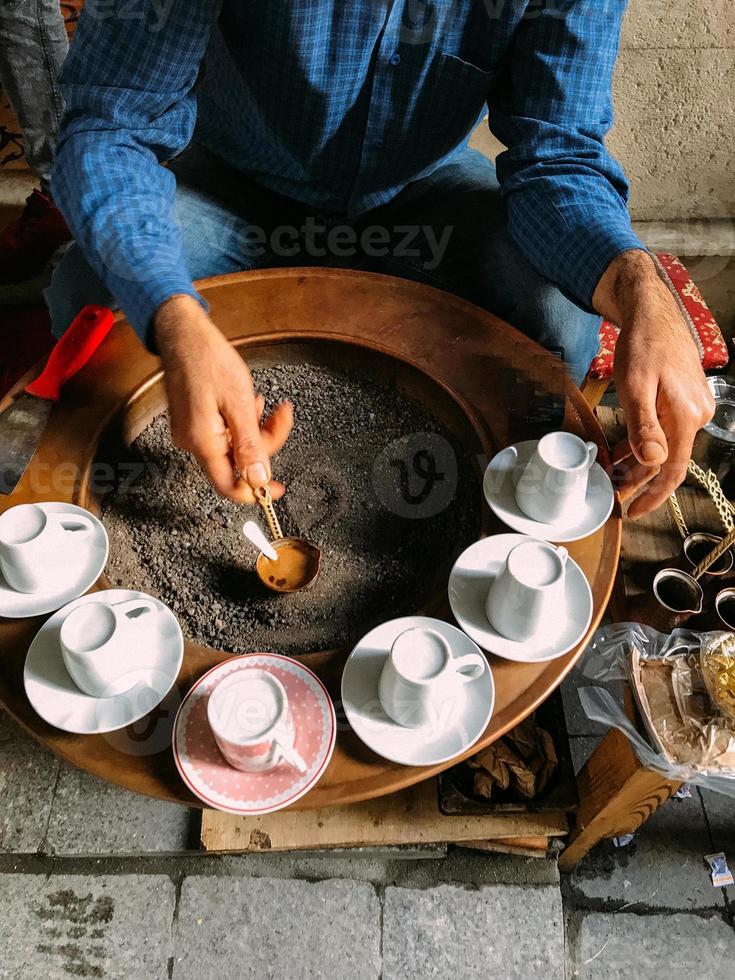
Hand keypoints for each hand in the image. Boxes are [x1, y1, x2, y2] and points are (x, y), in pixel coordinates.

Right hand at [154, 295, 292, 502]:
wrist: (182, 332)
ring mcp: (192, 432)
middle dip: (263, 443)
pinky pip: (224, 433)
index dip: (255, 492)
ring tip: (258, 402)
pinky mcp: (194, 422)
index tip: (277, 489)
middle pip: (236, 463)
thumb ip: (250, 444)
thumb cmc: (207, 358)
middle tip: (279, 417)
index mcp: (202, 441)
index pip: (228, 485)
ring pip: (233, 446)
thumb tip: (259, 479)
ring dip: (253, 428)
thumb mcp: (238, 402)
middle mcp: (192, 442)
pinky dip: (240, 421)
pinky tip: (245, 402)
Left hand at [593, 251, 714, 517]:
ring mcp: (692, 407)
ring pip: (665, 447)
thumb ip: (643, 426)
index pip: (673, 470)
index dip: (654, 496)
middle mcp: (696, 415)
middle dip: (640, 481)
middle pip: (668, 461)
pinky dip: (644, 443)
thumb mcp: (636, 386)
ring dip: (639, 463)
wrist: (652, 312)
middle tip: (613, 494)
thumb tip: (652, 462)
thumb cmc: (642, 345)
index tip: (633, 512)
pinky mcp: (684, 399)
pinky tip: (623, 451)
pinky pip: (665, 431)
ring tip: (612, 475)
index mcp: (686, 417)